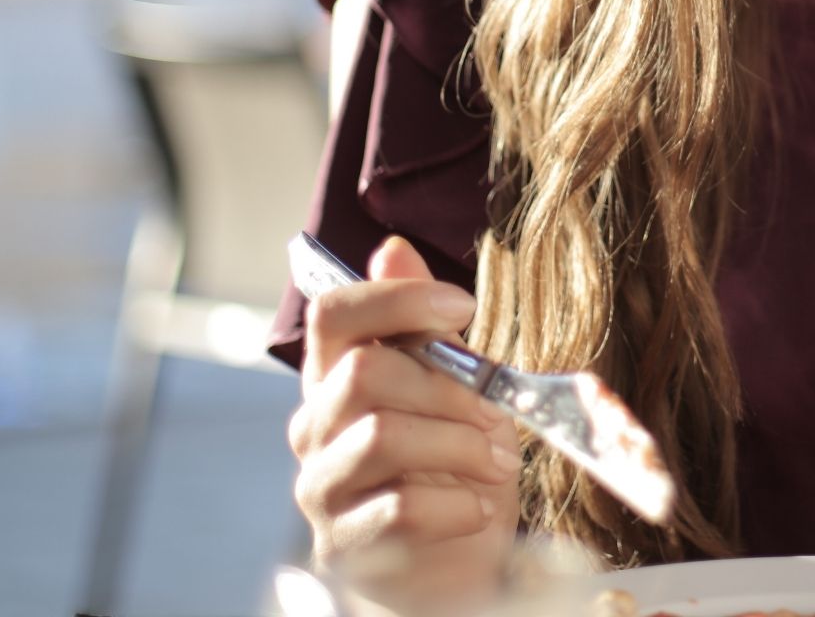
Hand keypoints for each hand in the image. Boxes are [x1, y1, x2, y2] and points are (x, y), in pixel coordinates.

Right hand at [289, 236, 520, 607]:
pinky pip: (396, 508)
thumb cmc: (452, 467)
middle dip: (449, 387)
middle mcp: (316, 427)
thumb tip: (393, 248)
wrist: (450, 567)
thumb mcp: (454, 387)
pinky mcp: (342, 544)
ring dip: (458, 444)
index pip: (333, 314)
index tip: (462, 307)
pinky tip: (480, 508)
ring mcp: (322, 487)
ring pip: (380, 436)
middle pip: (364, 372)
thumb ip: (423, 327)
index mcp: (338, 376)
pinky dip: (455, 504)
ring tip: (498, 462)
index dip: (396, 299)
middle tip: (498, 414)